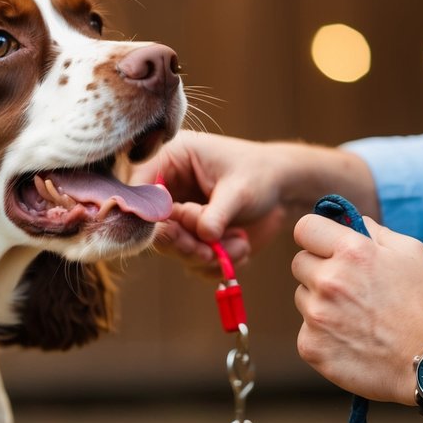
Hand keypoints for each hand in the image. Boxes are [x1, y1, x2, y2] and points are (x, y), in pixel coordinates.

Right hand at [131, 131, 288, 277]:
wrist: (283, 190)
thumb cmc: (260, 175)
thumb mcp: (240, 189)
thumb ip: (217, 212)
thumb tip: (202, 235)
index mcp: (171, 159)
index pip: (140, 187)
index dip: (148, 213)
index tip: (170, 230)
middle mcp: (169, 188)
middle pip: (153, 225)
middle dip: (181, 243)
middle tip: (206, 252)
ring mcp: (179, 215)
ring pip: (173, 247)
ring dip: (205, 255)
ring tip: (238, 245)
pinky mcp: (191, 237)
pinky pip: (192, 260)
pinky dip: (215, 263)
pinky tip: (240, 248)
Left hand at [291, 213, 422, 403]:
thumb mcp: (411, 253)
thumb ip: (375, 232)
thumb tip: (351, 222)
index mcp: (351, 252)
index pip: (305, 228)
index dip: (315, 236)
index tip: (324, 246)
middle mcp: (328, 281)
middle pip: (300, 263)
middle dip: (319, 270)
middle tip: (349, 287)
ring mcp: (317, 316)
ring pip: (302, 297)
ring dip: (320, 302)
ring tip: (355, 316)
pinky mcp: (311, 346)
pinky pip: (306, 329)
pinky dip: (323, 333)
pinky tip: (351, 339)